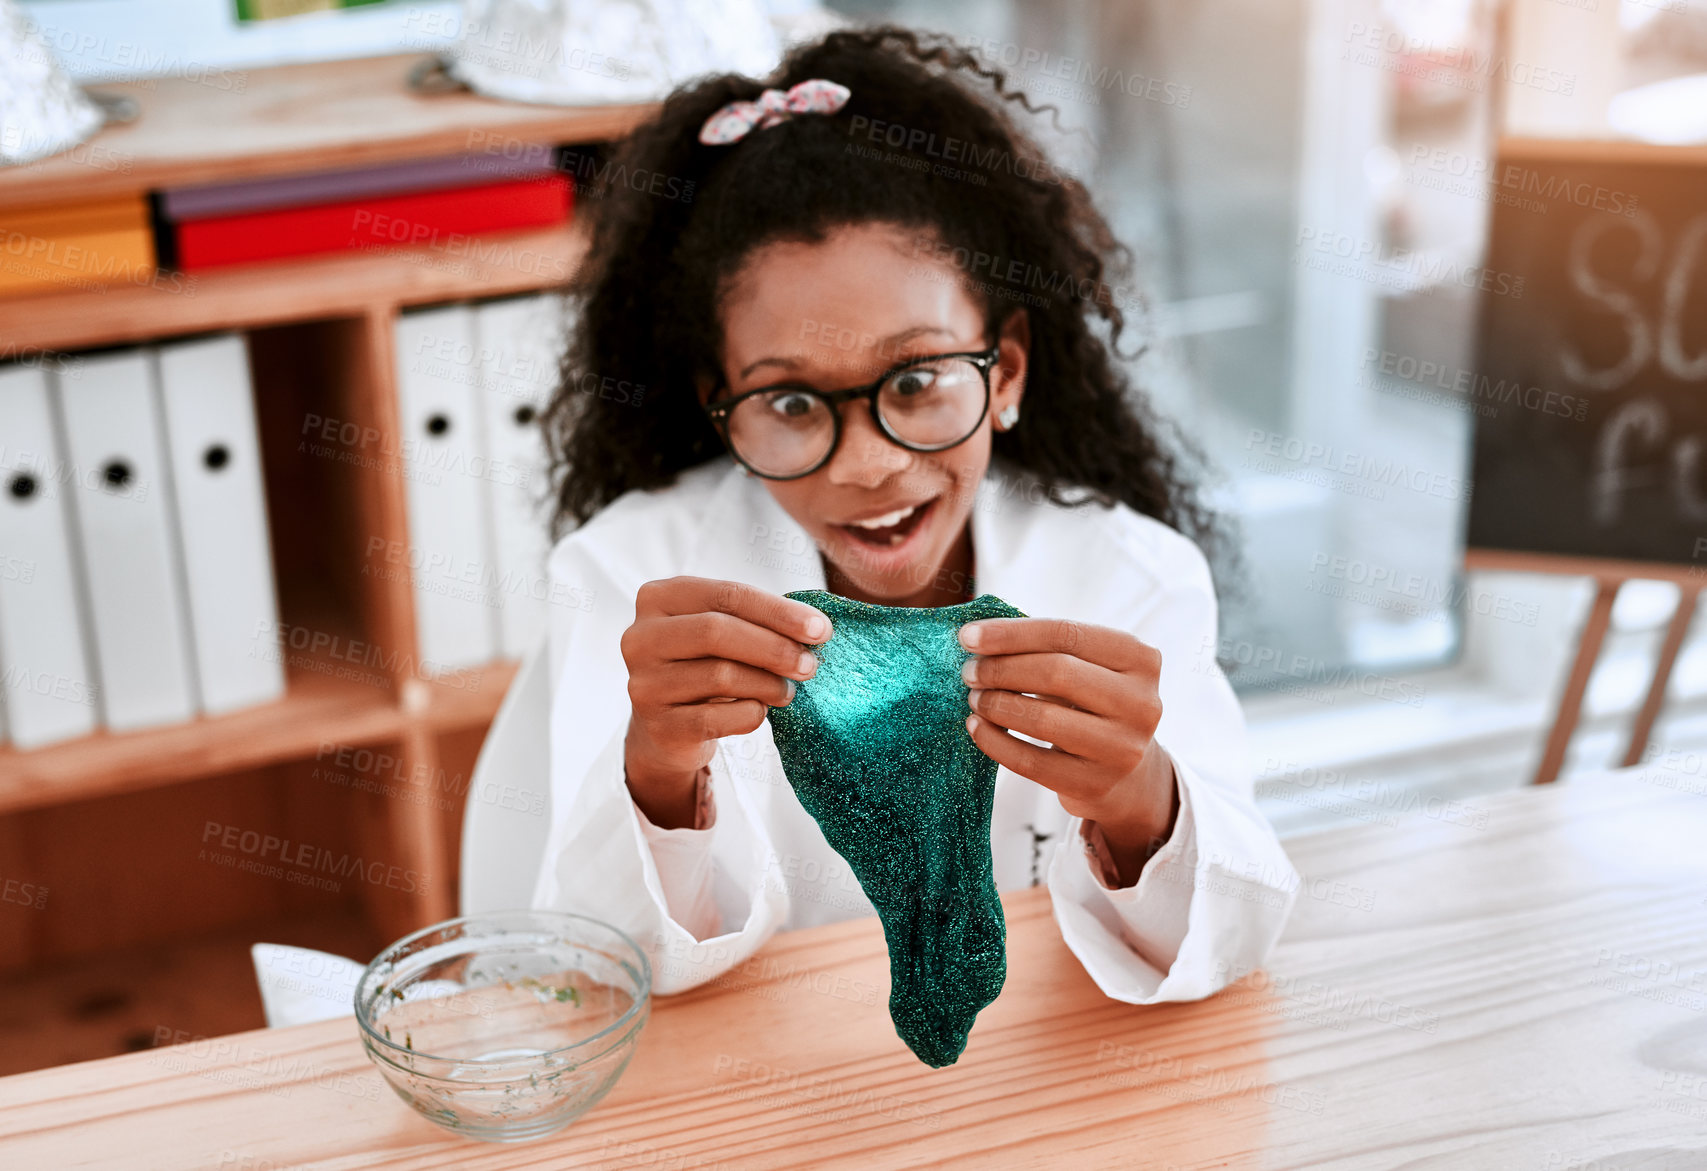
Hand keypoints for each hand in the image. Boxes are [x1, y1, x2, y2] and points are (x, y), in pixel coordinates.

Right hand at [622, 576, 831, 827]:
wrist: (667, 727)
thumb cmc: (704, 665)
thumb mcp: (722, 631)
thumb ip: (757, 621)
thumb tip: (816, 628)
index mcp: (658, 598)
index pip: (727, 595)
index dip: (779, 612)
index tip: (821, 629)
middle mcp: (641, 637)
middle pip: (717, 631)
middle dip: (774, 648)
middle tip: (810, 664)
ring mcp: (644, 683)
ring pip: (720, 676)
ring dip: (768, 684)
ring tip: (787, 691)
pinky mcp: (658, 726)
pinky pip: (716, 719)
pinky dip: (751, 714)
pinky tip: (760, 711)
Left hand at [958, 617, 1179, 884]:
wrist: (1123, 772)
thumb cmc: (1091, 704)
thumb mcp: (1086, 668)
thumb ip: (1044, 648)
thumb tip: (976, 639)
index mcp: (1139, 659)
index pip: (1066, 634)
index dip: (1011, 633)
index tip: (967, 637)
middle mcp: (1141, 702)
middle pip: (1057, 672)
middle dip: (1001, 669)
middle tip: (969, 672)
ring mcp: (1122, 747)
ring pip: (1043, 718)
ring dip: (996, 704)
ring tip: (975, 698)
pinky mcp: (1095, 784)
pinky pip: (1031, 761)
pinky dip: (995, 741)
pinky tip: (977, 727)